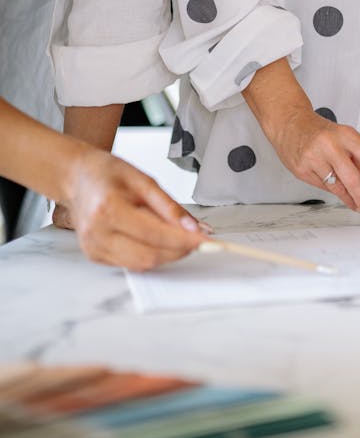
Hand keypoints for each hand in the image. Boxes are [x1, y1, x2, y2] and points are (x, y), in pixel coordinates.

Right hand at [58, 144, 205, 270]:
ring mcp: (94, 247)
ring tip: (180, 239)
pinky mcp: (95, 256)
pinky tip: (158, 241)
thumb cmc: (107, 173)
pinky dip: (150, 255)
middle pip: (149, 256)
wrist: (76, 177)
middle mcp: (98, 232)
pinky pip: (130, 264)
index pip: (154, 234)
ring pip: (141, 265)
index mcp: (108, 208)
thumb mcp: (143, 179)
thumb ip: (169, 206)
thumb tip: (193, 228)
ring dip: (167, 256)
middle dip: (179, 251)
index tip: (205, 240)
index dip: (183, 241)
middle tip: (198, 240)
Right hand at [264, 105, 359, 211]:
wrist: (290, 124)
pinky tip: (336, 189)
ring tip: (355, 202)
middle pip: (353, 179)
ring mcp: (314, 158)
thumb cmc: (319, 131)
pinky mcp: (302, 170)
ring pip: (337, 188)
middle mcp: (330, 145)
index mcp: (345, 134)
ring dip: (349, 198)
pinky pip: (323, 188)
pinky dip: (333, 191)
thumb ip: (358, 158)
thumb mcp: (344, 137)